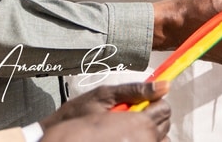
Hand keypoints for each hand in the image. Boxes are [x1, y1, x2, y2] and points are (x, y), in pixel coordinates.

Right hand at [40, 81, 169, 141]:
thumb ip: (135, 91)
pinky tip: (127, 137)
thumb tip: (165, 85)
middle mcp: (140, 141)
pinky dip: (144, 141)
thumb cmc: (79, 115)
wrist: (56, 138)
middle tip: (134, 113)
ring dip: (151, 132)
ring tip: (131, 127)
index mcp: (136, 124)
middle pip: (163, 127)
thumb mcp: (105, 96)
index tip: (145, 101)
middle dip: (153, 117)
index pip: (163, 110)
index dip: (156, 103)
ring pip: (159, 141)